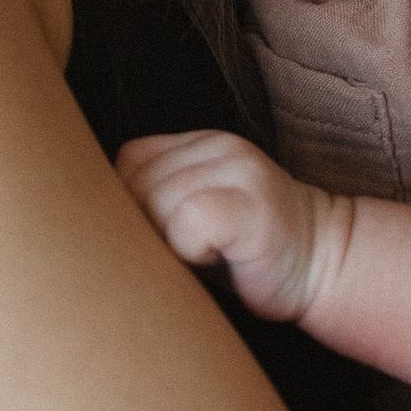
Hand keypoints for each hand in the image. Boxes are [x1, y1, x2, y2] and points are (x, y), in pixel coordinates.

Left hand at [116, 128, 343, 324]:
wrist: (325, 267)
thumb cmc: (244, 256)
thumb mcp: (192, 215)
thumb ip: (150, 202)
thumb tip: (85, 221)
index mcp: (199, 143)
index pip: (127, 163)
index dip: (130, 207)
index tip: (166, 237)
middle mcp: (220, 145)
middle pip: (135, 186)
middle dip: (146, 229)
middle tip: (189, 253)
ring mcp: (239, 170)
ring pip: (156, 204)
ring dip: (169, 244)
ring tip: (209, 253)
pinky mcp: (252, 204)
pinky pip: (187, 223)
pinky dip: (191, 251)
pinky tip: (220, 257)